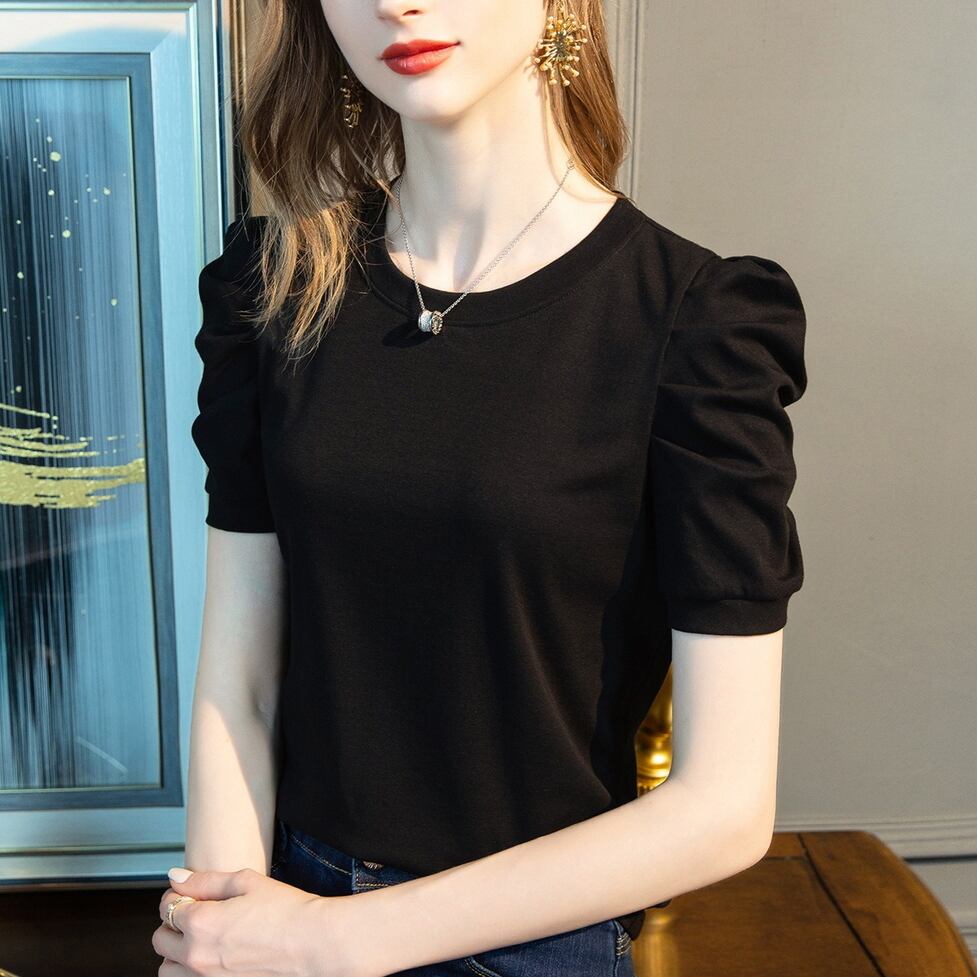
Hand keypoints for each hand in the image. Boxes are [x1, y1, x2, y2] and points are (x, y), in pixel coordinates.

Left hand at [153, 867, 355, 976]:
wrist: (313, 944)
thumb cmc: (287, 912)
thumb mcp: (247, 882)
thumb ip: (206, 880)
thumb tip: (175, 877)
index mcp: (201, 923)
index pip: (167, 907)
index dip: (178, 895)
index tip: (191, 893)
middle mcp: (197, 956)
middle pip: (160, 939)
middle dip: (172, 923)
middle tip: (196, 913)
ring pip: (167, 969)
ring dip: (176, 952)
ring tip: (201, 939)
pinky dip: (189, 971)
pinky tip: (212, 957)